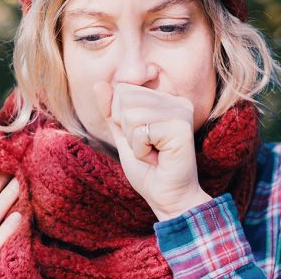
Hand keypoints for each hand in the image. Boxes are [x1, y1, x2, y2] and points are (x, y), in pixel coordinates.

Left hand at [93, 82, 211, 220]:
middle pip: (124, 98)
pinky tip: (157, 159)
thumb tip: (98, 83)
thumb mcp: (121, 134)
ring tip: (152, 153)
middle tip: (147, 147)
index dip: (119, 117)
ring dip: (134, 142)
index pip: (123, 89)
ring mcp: (181, 112)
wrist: (166, 197)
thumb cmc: (147, 168)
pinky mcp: (181, 128)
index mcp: (165, 98)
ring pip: (131, 115)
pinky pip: (141, 132)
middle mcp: (177, 100)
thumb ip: (110, 110)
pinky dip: (141, 151)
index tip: (141, 137)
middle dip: (126, 129)